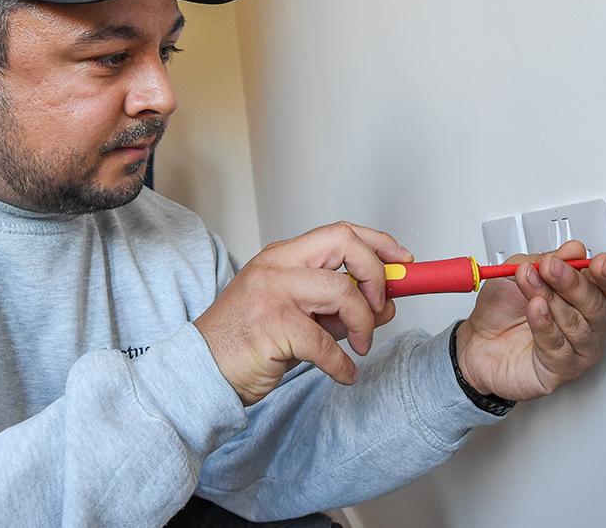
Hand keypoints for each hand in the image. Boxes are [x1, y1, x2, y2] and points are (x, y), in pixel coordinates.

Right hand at [194, 222, 410, 404]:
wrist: (202, 371)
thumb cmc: (248, 343)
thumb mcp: (297, 315)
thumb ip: (337, 307)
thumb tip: (386, 304)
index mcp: (283, 257)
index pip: (340, 232)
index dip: (379, 243)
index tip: (403, 262)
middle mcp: (277, 266)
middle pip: (345, 243)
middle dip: (376, 274)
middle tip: (380, 307)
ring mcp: (273, 293)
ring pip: (343, 292)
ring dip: (364, 324)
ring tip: (359, 347)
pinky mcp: (274, 327)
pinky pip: (327, 344)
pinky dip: (343, 364)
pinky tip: (343, 373)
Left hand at [456, 241, 605, 401]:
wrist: (475, 342)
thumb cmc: (501, 310)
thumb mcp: (518, 272)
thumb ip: (544, 260)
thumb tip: (572, 251)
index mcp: (583, 296)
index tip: (598, 262)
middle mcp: (586, 323)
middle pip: (596, 304)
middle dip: (572, 282)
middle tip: (550, 267)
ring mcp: (576, 348)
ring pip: (578, 326)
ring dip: (553, 300)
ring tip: (531, 286)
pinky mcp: (561, 370)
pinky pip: (560, 348)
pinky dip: (546, 326)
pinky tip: (536, 310)